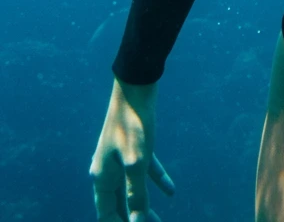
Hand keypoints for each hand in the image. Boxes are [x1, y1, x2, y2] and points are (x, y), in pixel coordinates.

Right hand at [90, 78, 174, 221]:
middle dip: (133, 219)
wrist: (136, 85)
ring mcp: (120, 158)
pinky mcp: (135, 146)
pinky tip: (171, 191)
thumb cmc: (134, 123)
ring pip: (131, 190)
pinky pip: (145, 171)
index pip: (107, 215)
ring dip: (144, 206)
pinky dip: (156, 181)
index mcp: (101, 177)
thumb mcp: (137, 161)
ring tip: (159, 221)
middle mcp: (107, 170)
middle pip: (119, 205)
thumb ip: (137, 194)